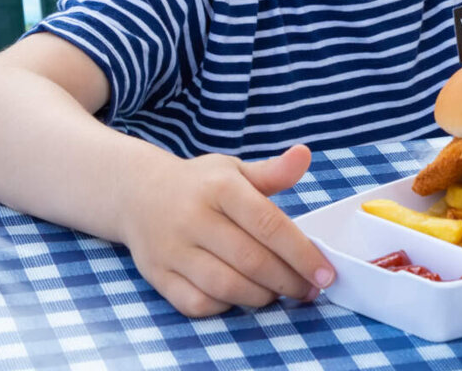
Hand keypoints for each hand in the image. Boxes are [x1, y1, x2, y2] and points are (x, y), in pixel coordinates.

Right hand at [117, 144, 335, 317]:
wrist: (137, 193)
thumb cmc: (200, 184)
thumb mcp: (234, 170)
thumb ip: (273, 172)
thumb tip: (304, 155)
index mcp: (221, 188)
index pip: (269, 225)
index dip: (301, 253)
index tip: (325, 273)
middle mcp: (194, 219)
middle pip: (251, 260)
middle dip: (288, 281)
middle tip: (309, 289)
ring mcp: (172, 250)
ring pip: (225, 286)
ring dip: (261, 296)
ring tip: (280, 293)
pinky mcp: (157, 275)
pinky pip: (196, 303)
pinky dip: (225, 307)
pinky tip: (242, 296)